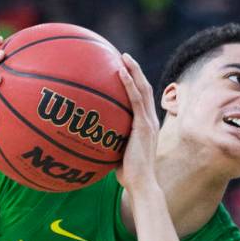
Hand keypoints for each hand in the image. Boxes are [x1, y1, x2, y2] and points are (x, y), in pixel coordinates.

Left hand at [117, 53, 159, 192]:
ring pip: (143, 89)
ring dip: (133, 70)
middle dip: (135, 70)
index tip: (125, 70)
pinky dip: (129, 84)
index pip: (143, 98)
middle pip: (145, 88)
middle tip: (123, 56)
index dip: (136, 82)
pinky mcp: (144, 125)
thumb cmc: (128, 175)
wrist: (141, 184)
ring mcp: (148, 121)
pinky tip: (120, 72)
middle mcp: (150, 120)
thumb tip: (88, 139)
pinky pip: (136, 99)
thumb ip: (108, 143)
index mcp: (146, 125)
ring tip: (123, 56)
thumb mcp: (117, 154)